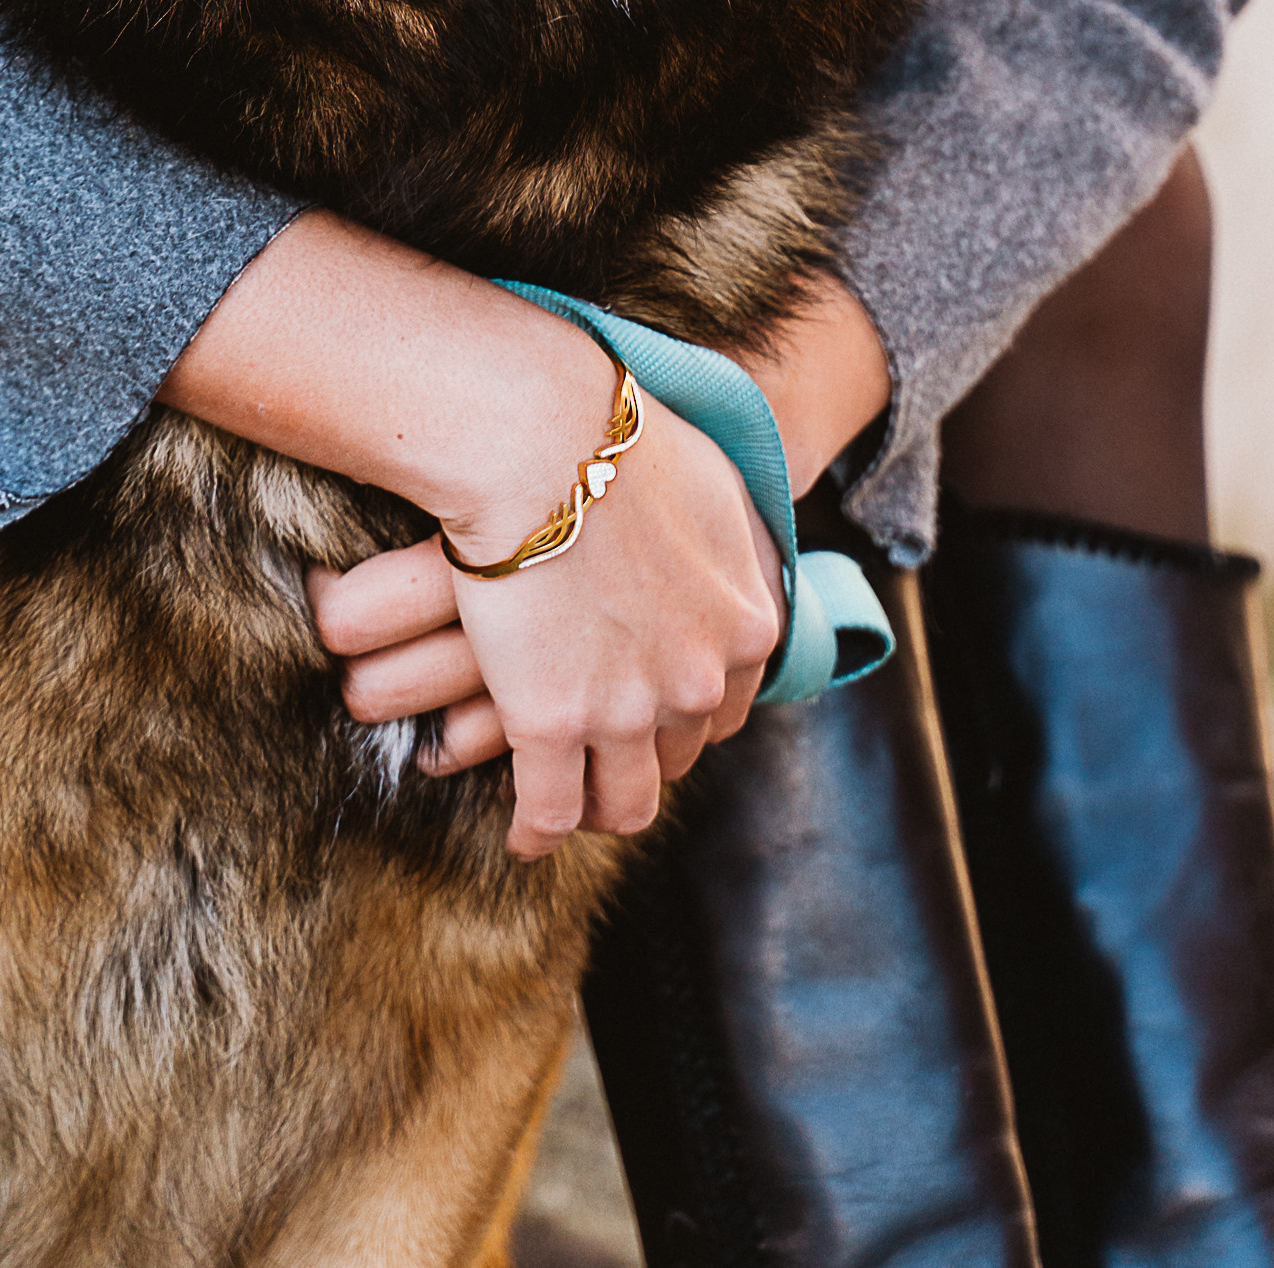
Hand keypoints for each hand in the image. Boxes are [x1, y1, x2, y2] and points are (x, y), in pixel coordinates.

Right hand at [311, 394, 786, 858]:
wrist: (542, 439)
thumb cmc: (621, 441)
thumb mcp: (715, 489)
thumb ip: (731, 546)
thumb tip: (728, 564)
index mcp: (748, 626)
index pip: (730, 708)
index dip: (690, 717)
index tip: (659, 716)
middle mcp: (700, 681)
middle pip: (680, 756)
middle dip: (647, 760)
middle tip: (609, 755)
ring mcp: (628, 711)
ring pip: (622, 802)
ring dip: (598, 808)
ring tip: (570, 803)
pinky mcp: (553, 724)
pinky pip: (549, 811)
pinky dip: (537, 832)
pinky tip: (525, 834)